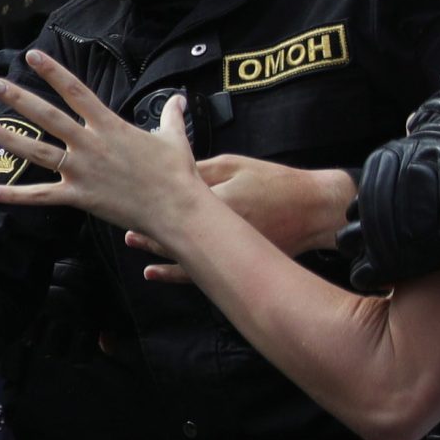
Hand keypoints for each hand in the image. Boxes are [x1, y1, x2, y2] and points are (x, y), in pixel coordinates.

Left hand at [0, 52, 209, 251]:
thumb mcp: (174, 138)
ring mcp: (82, 170)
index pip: (76, 90)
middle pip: (47, 115)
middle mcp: (90, 144)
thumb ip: (170, 116)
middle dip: (19, 98)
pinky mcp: (79, 196)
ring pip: (37, 151)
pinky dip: (14, 195)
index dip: (52, 71)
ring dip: (8, 139)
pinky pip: (41, 195)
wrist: (176, 209)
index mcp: (110, 125)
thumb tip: (179, 99)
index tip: (32, 55)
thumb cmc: (176, 174)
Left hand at [128, 159, 356, 283]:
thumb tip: (170, 170)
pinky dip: (173, 273)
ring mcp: (226, 248)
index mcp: (219, 199)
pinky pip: (198, 272)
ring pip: (181, 253)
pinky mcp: (233, 260)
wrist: (314, 209)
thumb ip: (201, 169)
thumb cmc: (276, 183)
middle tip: (125, 224)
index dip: (151, 199)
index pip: (175, 199)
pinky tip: (154, 272)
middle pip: (173, 229)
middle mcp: (219, 228)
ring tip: (132, 243)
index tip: (130, 197)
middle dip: (147, 228)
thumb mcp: (236, 165)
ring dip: (155, 250)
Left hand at [344, 100, 439, 289]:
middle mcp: (370, 194)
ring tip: (395, 255)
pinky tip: (394, 274)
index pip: (367, 190)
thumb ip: (428, 120)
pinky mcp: (387, 259)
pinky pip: (362, 274)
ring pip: (350, 245)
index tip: (405, 213)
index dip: (384, 205)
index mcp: (381, 164)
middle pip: (354, 217)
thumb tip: (416, 120)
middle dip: (370, 228)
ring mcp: (376, 228)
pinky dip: (376, 276)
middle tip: (398, 236)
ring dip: (369, 251)